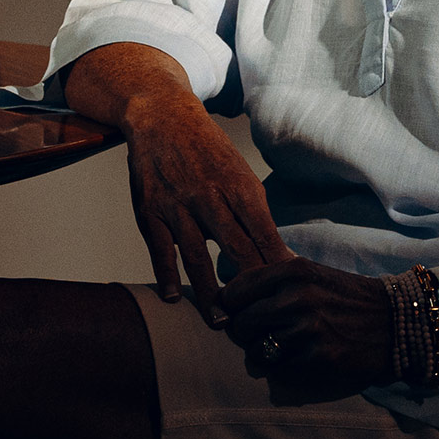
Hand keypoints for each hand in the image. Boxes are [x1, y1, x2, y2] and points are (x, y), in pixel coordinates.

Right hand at [121, 101, 288, 321]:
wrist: (162, 117)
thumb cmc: (208, 152)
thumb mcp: (240, 173)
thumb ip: (255, 213)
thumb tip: (278, 253)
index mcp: (239, 187)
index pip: (263, 234)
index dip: (276, 265)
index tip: (288, 293)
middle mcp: (210, 197)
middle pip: (236, 248)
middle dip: (249, 285)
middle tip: (260, 318)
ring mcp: (177, 205)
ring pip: (196, 256)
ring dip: (209, 292)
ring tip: (221, 321)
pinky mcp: (150, 210)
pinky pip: (159, 248)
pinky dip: (165, 274)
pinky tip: (172, 297)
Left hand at [220, 259, 394, 400]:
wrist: (397, 323)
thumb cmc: (347, 299)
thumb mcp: (310, 276)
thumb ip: (269, 284)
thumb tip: (223, 303)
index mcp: (293, 271)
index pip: (234, 292)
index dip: (232, 308)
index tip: (243, 315)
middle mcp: (297, 298)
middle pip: (240, 326)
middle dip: (247, 337)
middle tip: (265, 338)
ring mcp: (308, 331)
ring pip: (254, 354)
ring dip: (263, 359)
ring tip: (283, 353)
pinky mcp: (319, 360)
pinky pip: (277, 375)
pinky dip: (283, 374)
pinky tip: (301, 363)